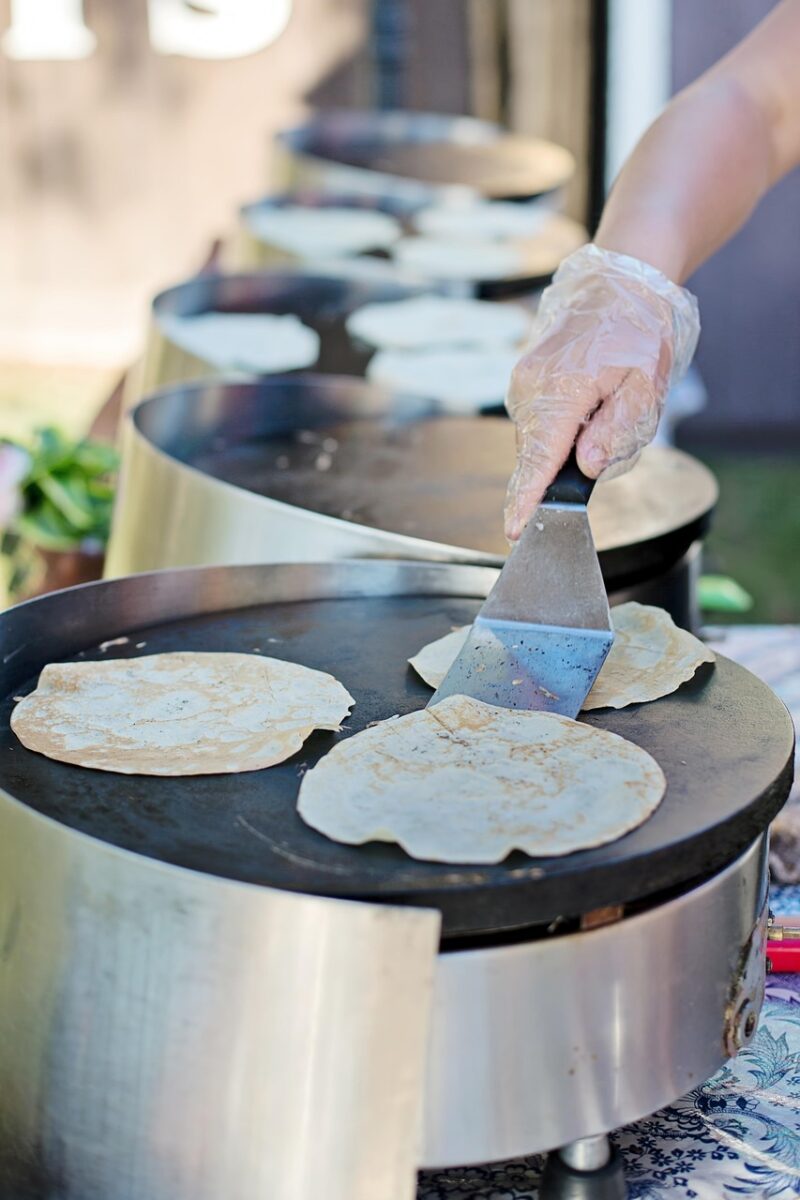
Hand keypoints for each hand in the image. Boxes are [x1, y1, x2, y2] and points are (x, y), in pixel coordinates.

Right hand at [504, 244, 699, 540]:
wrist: (619, 286)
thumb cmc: (637, 333)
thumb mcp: (643, 386)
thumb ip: (616, 432)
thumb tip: (586, 466)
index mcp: (561, 391)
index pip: (538, 461)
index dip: (526, 500)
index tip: (516, 530)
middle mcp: (531, 389)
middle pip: (537, 456)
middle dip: (564, 470)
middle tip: (608, 435)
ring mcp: (522, 384)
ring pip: (537, 442)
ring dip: (564, 447)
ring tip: (605, 410)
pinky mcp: (524, 382)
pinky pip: (537, 425)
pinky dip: (558, 431)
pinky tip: (587, 408)